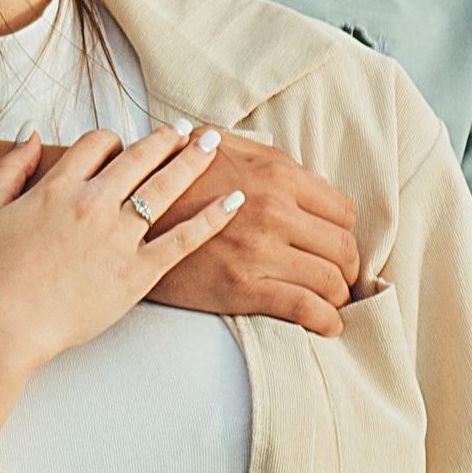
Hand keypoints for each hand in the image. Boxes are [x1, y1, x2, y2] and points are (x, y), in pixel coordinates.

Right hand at [0, 125, 242, 382]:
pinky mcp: (137, 272)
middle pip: (140, 156)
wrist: (0, 325)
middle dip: (166, 138)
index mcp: (58, 187)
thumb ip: (10, 168)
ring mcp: (118, 237)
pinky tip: (234, 202)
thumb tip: (29, 134)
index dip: (113, 140)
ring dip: (193, 160)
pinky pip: (184, 239)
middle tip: (187, 131)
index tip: (124, 145)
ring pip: (166, 187)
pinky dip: (212, 218)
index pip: (97, 144)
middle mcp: (93, 203)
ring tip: (212, 145)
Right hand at [140, 133, 360, 337]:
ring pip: (330, 280)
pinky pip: (304, 308)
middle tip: (340, 280)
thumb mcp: (216, 145)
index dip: (344, 234)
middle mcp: (275, 210)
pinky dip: (326, 321)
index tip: (334, 248)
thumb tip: (304, 172)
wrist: (122, 219)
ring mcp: (260, 250)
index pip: (343, 211)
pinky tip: (328, 327)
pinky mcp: (242, 287)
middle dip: (348, 269)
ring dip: (339, 297)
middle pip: (343, 248)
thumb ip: (264, 154)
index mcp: (277, 174)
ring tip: (332, 304)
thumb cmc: (170, 179)